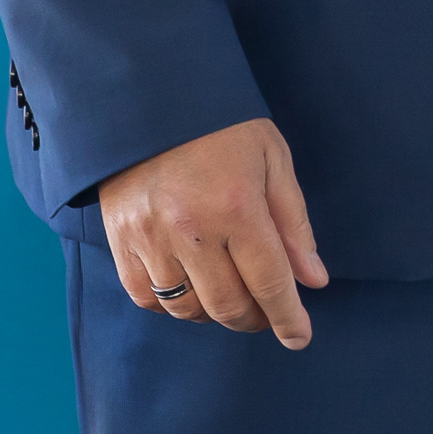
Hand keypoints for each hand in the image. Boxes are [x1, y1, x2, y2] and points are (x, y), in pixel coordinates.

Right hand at [97, 117, 329, 349]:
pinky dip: (171, 306)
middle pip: (228, 306)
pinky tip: (191, 289)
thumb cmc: (222, 126)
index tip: (300, 337)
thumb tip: (312, 280)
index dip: (288, 317)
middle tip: (267, 312)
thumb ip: (293, 224)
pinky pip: (145, 298)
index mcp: (236, 207)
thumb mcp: (273, 159)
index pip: (270, 282)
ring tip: (232, 297)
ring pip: (187, 310)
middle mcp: (191, 230)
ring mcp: (149, 239)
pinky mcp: (120, 241)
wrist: (150, 96)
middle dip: (255, 319)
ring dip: (215, 314)